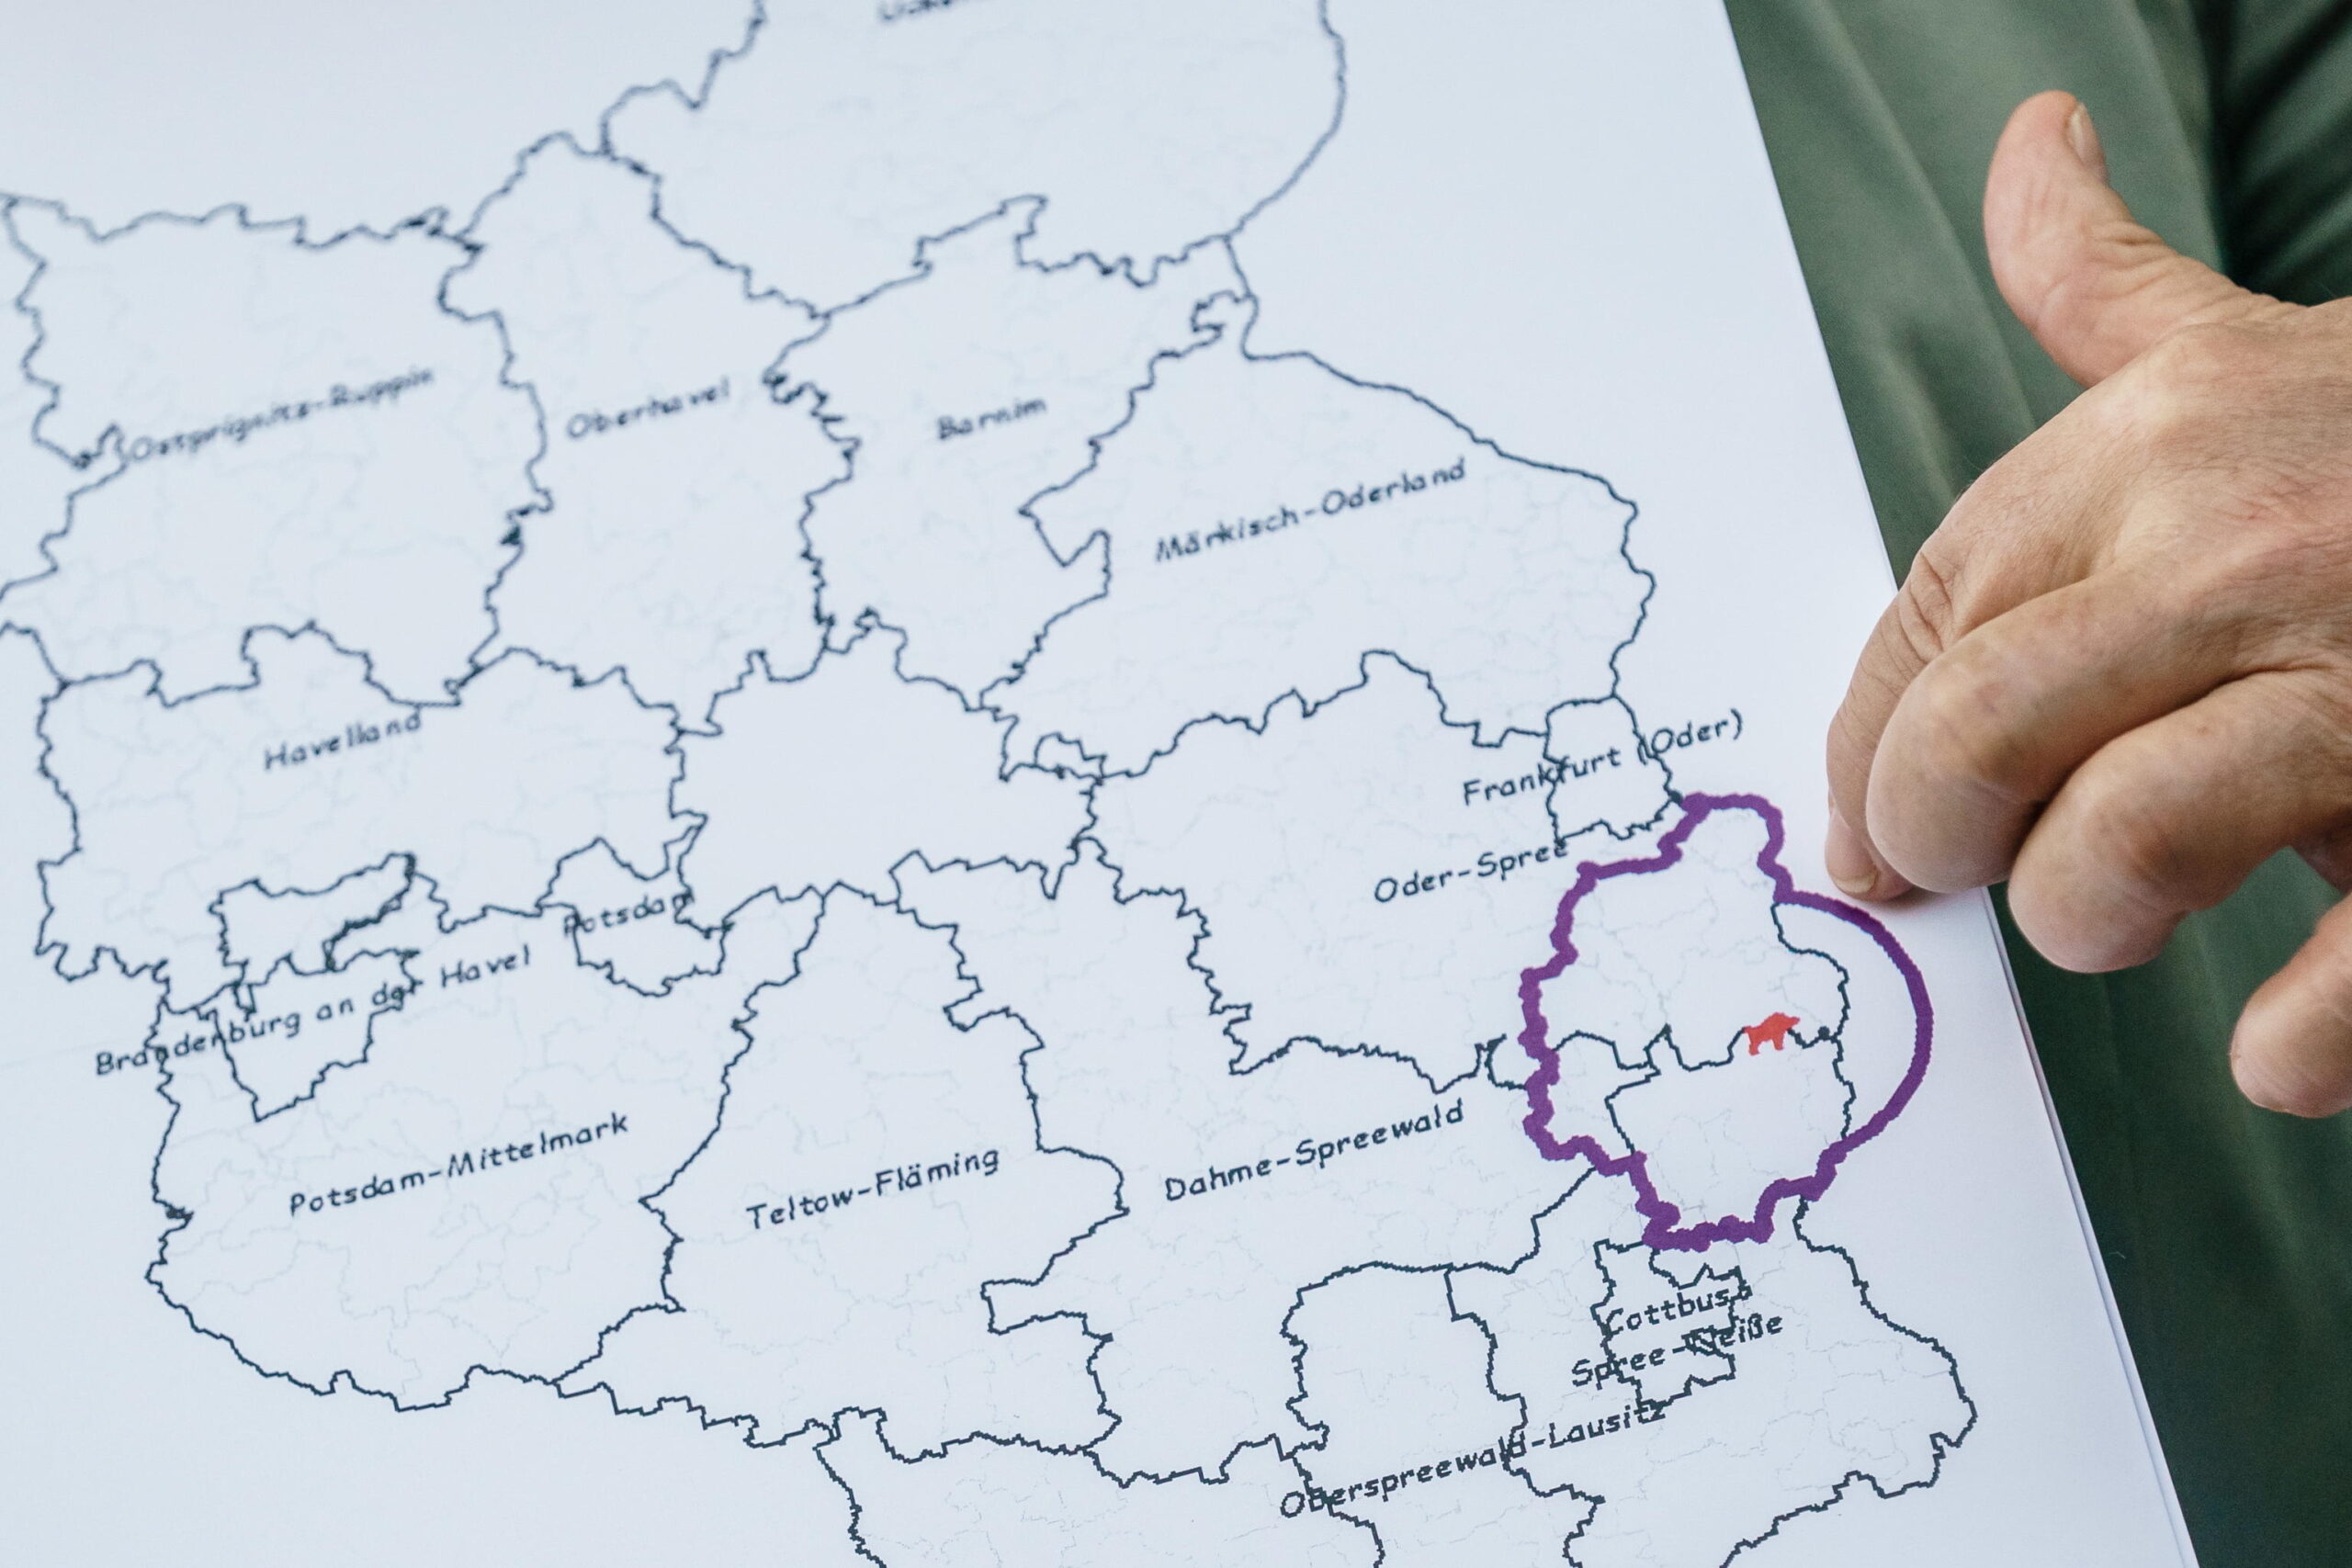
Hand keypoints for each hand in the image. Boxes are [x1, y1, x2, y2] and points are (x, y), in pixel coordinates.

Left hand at [1824, 90, 2351, 1115]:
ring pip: (2123, 838)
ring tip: (2120, 915)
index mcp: (2158, 444)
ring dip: (2090, 915)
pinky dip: (2304, 1038)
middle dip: (1941, 833)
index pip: (1925, 615)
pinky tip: (2275, 1052)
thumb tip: (2029, 148)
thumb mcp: (2253, 339)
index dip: (1860, 746)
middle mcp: (2243, 546)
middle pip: (1978, 730)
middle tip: (1977, 869)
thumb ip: (2107, 281)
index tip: (1860, 831)